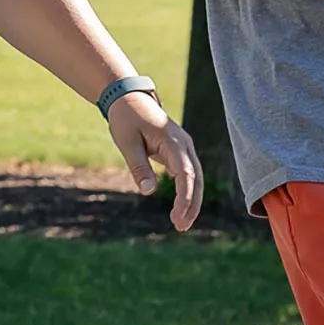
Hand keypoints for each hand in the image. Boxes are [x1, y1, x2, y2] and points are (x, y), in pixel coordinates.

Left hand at [107, 92, 202, 231]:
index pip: (186, 175)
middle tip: (181, 227)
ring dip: (191, 200)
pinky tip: (179, 208)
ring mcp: (184, 147)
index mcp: (173, 142)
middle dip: (192, 205)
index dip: (185, 198)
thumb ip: (139, 167)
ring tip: (181, 223)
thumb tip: (148, 192)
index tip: (179, 218)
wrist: (128, 97)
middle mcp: (184, 145)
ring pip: (195, 178)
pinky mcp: (179, 150)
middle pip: (196, 179)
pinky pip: (188, 174)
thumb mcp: (127, 143)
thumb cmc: (126, 118)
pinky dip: (187, 191)